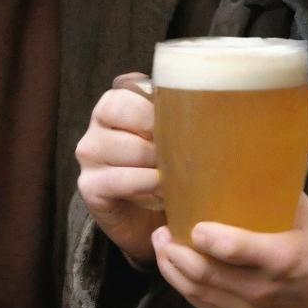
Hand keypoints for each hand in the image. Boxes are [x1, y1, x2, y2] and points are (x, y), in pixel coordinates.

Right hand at [76, 73, 166, 268]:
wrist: (149, 219)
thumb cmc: (168, 169)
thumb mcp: (174, 136)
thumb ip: (181, 115)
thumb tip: (218, 102)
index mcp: (115, 103)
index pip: (130, 88)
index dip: (158, 107)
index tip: (182, 126)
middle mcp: (97, 124)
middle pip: (124, 112)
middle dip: (159, 134)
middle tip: (180, 154)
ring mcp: (89, 155)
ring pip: (128, 147)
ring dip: (158, 164)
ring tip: (175, 177)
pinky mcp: (89, 186)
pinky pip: (119, 180)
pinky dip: (146, 185)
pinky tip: (162, 193)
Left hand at [152, 194, 307, 307]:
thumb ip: (276, 191)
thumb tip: (246, 155)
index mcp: (279, 257)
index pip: (230, 250)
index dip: (202, 236)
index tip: (188, 221)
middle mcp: (262, 288)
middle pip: (204, 274)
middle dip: (173, 251)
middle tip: (160, 231)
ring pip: (198, 293)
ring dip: (172, 270)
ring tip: (161, 246)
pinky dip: (185, 289)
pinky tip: (176, 270)